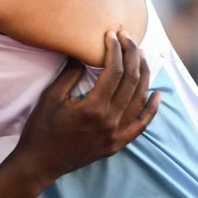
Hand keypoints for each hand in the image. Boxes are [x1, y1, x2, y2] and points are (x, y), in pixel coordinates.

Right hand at [9, 30, 160, 186]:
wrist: (39, 163)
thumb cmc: (41, 128)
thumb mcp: (51, 97)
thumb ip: (70, 74)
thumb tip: (83, 53)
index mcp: (94, 107)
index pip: (114, 71)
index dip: (115, 50)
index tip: (111, 34)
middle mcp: (110, 121)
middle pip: (131, 81)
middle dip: (132, 55)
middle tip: (128, 37)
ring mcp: (116, 134)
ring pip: (139, 99)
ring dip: (144, 75)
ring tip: (141, 55)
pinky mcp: (117, 144)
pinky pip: (141, 125)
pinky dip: (151, 110)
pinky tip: (157, 95)